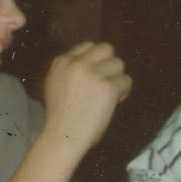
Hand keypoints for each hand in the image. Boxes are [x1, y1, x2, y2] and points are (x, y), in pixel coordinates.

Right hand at [41, 42, 130, 156]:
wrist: (62, 136)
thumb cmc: (59, 116)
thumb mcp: (54, 84)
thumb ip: (69, 70)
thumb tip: (91, 62)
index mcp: (61, 62)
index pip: (88, 46)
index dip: (95, 59)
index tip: (94, 74)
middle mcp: (76, 63)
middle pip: (106, 49)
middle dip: (108, 64)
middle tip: (105, 81)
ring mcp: (93, 73)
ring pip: (118, 64)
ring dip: (116, 78)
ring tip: (109, 95)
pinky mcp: (108, 86)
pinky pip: (126, 81)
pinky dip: (123, 92)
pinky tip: (113, 103)